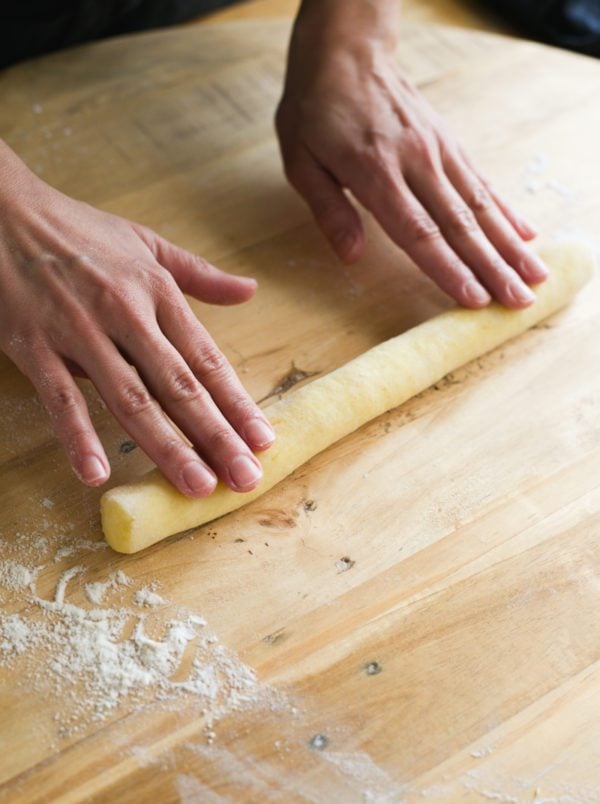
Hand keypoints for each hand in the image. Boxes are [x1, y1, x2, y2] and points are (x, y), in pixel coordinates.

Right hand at [0, 143, 274, 495]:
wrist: (2, 210)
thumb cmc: (79, 230)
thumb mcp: (147, 243)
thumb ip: (200, 275)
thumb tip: (250, 291)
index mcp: (157, 292)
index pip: (206, 359)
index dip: (237, 403)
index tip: (263, 439)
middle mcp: (126, 314)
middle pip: (179, 387)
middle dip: (216, 436)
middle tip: (244, 478)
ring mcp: (80, 331)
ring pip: (130, 399)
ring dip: (166, 446)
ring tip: (196, 485)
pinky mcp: (33, 345)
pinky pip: (60, 398)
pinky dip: (78, 436)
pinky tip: (98, 473)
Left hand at [276, 3, 547, 308]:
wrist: (345, 51)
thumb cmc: (315, 111)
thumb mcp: (300, 161)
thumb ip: (329, 210)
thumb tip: (351, 257)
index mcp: (374, 173)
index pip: (418, 232)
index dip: (447, 269)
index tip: (474, 298)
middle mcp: (415, 162)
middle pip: (459, 224)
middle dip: (491, 267)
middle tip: (518, 301)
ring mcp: (437, 149)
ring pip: (480, 204)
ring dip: (509, 244)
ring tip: (535, 275)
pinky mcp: (449, 141)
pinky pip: (481, 180)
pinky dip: (505, 209)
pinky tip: (525, 233)